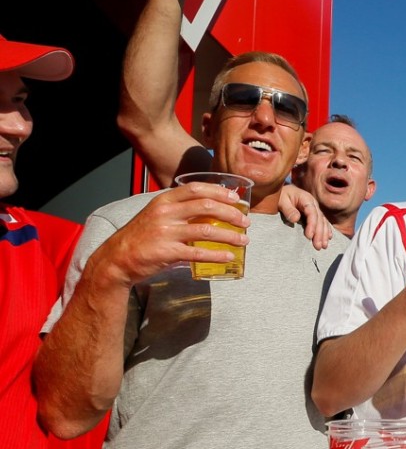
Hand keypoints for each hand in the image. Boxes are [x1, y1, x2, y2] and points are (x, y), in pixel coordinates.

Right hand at [90, 182, 250, 287]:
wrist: (116, 259)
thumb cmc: (140, 237)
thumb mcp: (156, 215)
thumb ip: (178, 210)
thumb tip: (209, 209)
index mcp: (163, 200)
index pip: (196, 189)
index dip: (219, 192)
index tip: (236, 198)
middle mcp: (165, 213)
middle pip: (206, 206)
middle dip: (231, 213)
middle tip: (245, 221)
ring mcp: (166, 232)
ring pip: (207, 230)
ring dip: (230, 235)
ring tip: (244, 240)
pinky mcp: (167, 252)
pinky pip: (199, 252)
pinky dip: (217, 254)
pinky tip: (229, 257)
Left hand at [279, 184, 332, 249]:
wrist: (283, 192)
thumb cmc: (281, 195)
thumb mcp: (281, 200)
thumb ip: (288, 209)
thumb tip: (296, 219)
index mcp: (306, 199)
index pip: (312, 213)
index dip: (312, 225)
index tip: (309, 236)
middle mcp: (313, 204)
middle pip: (319, 219)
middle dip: (319, 234)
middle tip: (317, 246)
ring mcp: (315, 209)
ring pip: (323, 222)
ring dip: (324, 235)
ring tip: (323, 246)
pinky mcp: (315, 214)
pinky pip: (323, 222)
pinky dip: (326, 230)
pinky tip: (328, 238)